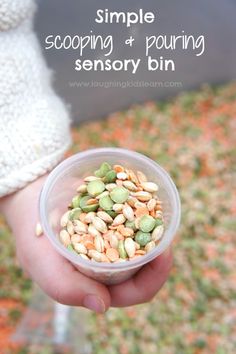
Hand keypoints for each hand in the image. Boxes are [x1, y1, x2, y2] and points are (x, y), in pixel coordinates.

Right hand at [0, 176, 172, 312]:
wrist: (30, 198)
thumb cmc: (33, 235)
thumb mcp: (41, 262)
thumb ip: (66, 287)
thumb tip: (103, 306)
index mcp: (98, 283)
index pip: (134, 290)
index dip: (153, 278)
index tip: (164, 254)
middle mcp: (111, 264)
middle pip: (145, 266)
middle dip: (160, 249)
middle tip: (166, 226)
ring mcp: (115, 239)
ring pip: (144, 240)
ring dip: (154, 229)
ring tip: (160, 210)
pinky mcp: (116, 217)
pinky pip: (136, 216)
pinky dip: (143, 207)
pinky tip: (147, 195)